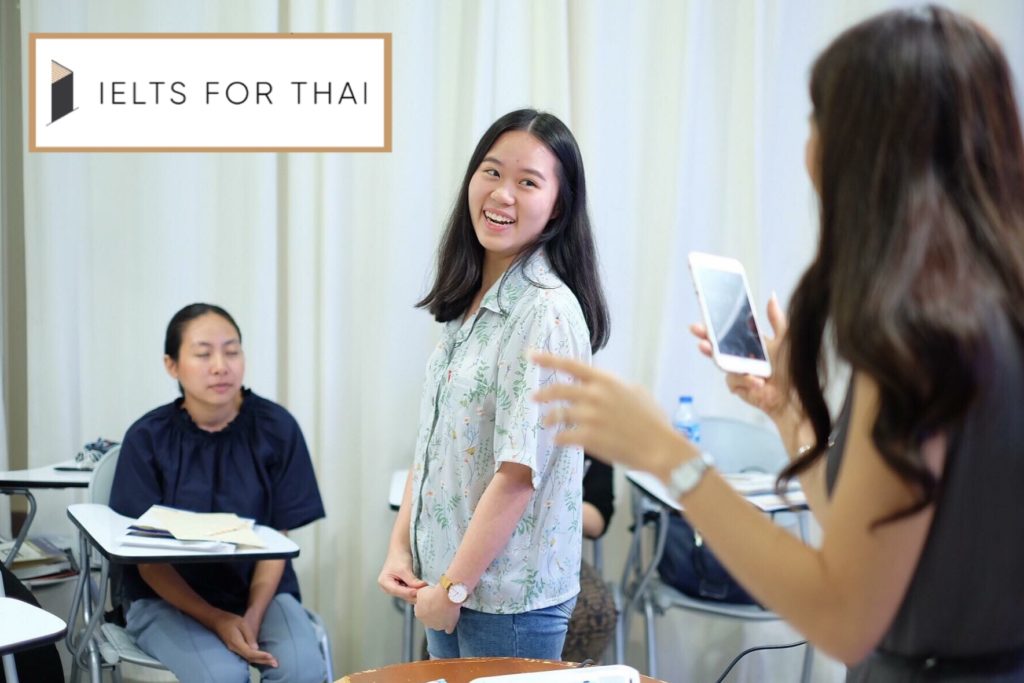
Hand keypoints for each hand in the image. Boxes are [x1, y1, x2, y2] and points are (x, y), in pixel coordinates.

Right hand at [209, 609, 277, 666]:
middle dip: (264, 661)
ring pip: (249, 658)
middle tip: (275, 664)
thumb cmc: (231, 620)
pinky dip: (255, 659)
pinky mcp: (235, 649)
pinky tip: (262, 659)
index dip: (261, 655)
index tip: (271, 656)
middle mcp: (235, 649)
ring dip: (261, 661)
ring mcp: (234, 650)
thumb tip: (256, 648)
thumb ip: (249, 636)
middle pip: (251, 658)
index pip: (250, 653)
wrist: (218, 621)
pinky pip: (247, 656)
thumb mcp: (242, 624)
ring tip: (272, 662)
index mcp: (237, 643)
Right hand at [378, 549, 426, 603]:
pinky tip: (421, 588)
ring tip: (424, 589)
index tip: (419, 591)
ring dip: (415, 593)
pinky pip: (408, 592)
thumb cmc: (398, 557)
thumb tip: (421, 587)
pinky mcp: (400, 587)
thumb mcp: (405, 569)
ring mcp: (394, 588)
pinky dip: (414, 590)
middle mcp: (387, 587)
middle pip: (402, 595)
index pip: (397, 591)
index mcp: (384, 582)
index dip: (409, 592)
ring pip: (406, 595)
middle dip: (413, 593)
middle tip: (424, 592)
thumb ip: (412, 580)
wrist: (400, 550)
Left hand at [414, 583, 461, 633]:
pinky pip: (448, 629)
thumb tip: (421, 597)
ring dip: (441, 618)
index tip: (432, 598)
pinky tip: (451, 621)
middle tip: (439, 602)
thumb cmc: (434, 593)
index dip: (426, 604)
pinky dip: (449, 626)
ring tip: (446, 608)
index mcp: (419, 614)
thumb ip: (419, 597)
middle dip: (433, 612)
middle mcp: (427, 622)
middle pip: (429, 618)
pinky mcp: (448, 626)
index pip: (421, 610)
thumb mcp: (421, 591)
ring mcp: (438, 626)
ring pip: (438, 624)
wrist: (445, 596)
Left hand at [531, 353, 690, 479]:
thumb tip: (599, 386)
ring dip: (550, 418)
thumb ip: (613, 387)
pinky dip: (558, 438)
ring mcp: (590, 417)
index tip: (531, 355)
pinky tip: (559, 439)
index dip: (548, 359)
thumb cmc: (652, 420)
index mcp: (606, 381)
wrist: (659, 448)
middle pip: (558, 390)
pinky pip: (562, 436)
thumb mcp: (635, 392)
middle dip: (542, 393)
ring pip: (557, 414)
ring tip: (547, 422)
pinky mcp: (588, 438)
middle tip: (534, 397)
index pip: (570, 365)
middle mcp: (595, 395)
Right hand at [691, 294, 794, 420]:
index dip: (715, 324)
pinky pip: (734, 380)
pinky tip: (758, 381)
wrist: (798, 396)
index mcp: (751, 343)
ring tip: (708, 348)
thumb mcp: (787, 340)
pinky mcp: (738, 387)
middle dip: (705, 337)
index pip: (729, 332)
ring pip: (722, 362)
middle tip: (698, 330)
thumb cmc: (794, 370)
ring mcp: (738, 372)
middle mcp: (742, 357)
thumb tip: (771, 297)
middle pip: (718, 346)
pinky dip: (746, 379)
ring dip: (718, 356)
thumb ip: (776, 320)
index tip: (705, 316)